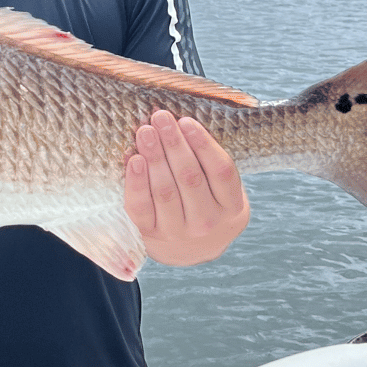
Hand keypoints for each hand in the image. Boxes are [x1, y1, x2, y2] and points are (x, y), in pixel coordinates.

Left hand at [124, 112, 248, 266]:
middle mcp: (207, 222)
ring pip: (165, 190)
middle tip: (161, 117)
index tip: (187, 121)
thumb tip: (182, 122)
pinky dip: (136, 183)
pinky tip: (134, 160)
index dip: (203, 145)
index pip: (221, 172)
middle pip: (190, 178)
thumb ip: (208, 162)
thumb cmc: (206, 203)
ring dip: (154, 157)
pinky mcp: (151, 235)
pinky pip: (141, 207)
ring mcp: (178, 231)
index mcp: (232, 207)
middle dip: (174, 144)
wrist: (189, 248)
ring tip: (146, 132)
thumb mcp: (221, 190)